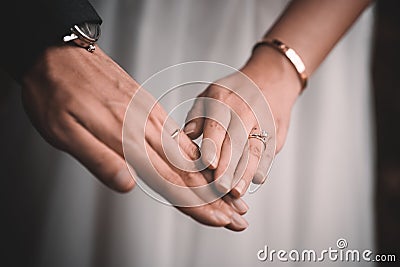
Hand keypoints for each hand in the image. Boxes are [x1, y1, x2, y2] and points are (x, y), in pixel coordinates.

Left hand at [22, 45, 247, 229]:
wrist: (61, 53)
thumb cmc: (55, 93)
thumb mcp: (64, 132)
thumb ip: (100, 159)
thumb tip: (128, 184)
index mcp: (127, 139)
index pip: (169, 180)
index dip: (196, 204)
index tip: (219, 219)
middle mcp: (146, 128)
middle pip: (188, 172)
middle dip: (215, 199)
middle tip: (237, 217)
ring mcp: (151, 117)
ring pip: (188, 155)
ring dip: (212, 180)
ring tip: (231, 197)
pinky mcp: (149, 108)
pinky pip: (179, 136)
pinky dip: (197, 156)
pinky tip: (206, 165)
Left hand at [184, 45, 300, 196]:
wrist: (272, 79)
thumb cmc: (234, 92)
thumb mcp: (210, 94)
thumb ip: (197, 116)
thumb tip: (187, 135)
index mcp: (223, 101)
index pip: (217, 126)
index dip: (213, 147)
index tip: (208, 165)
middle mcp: (244, 112)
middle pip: (237, 143)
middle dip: (228, 168)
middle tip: (219, 188)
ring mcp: (263, 123)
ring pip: (254, 151)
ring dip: (245, 174)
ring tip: (236, 192)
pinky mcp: (276, 134)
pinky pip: (269, 153)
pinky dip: (263, 168)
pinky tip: (254, 180)